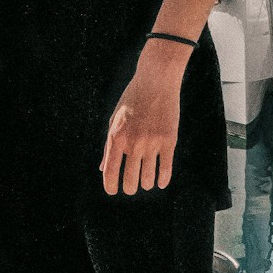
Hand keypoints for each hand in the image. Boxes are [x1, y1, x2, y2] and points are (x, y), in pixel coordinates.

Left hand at [100, 43, 185, 194]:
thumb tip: (103, 169)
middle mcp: (133, 143)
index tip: (113, 191)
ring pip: (148, 178)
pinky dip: (162, 180)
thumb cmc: (132, 100)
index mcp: (116, 137)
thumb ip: (109, 146)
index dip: (110, 187)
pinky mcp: (169, 141)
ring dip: (146, 184)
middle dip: (129, 188)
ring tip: (146, 183)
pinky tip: (160, 183)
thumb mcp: (115, 120)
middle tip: (130, 188)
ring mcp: (152, 143)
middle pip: (130, 180)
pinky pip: (166, 169)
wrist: (156, 81)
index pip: (110, 172)